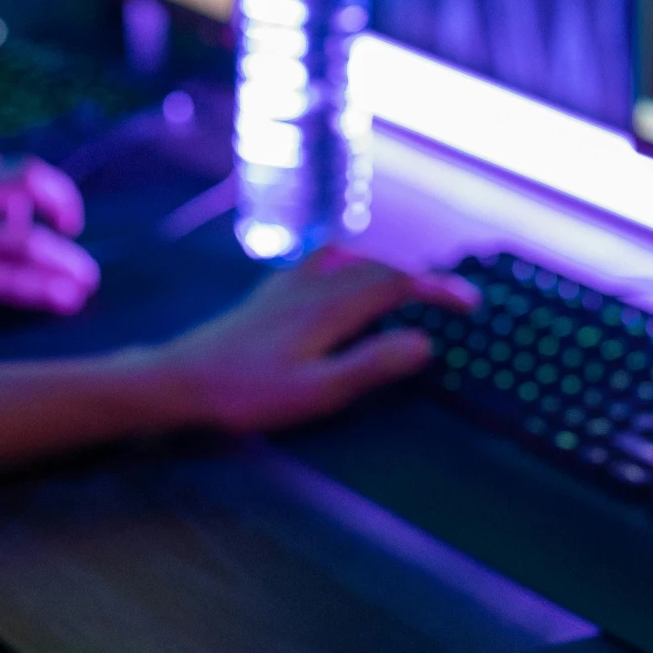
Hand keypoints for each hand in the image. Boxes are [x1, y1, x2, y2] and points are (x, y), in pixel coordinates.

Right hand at [0, 155, 99, 346]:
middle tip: (74, 238)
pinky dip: (46, 290)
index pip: (9, 166)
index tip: (57, 212)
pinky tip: (63, 300)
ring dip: (65, 263)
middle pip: (30, 185)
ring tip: (82, 282)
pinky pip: (15, 281)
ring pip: (30, 242)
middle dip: (64, 209)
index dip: (46, 186)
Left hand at [151, 246, 481, 433]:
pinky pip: (320, 261)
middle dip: (419, 278)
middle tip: (452, 299)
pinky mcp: (268, 292)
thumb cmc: (249, 394)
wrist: (181, 379)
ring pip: (350, 259)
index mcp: (331, 306)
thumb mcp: (317, 392)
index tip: (471, 303)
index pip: (397, 283)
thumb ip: (372, 366)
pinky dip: (349, 263)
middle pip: (378, 267)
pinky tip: (339, 278)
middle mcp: (313, 284)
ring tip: (407, 286)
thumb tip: (425, 342)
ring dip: (385, 267)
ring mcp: (288, 284)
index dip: (438, 289)